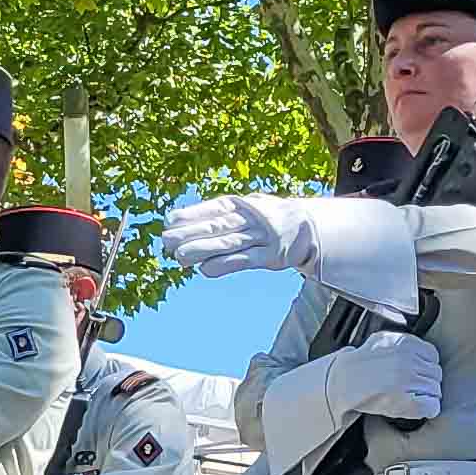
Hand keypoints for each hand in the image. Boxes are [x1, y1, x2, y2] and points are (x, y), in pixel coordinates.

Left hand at [162, 195, 311, 279]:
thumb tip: (185, 224)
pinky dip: (224, 264)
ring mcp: (263, 237)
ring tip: (180, 257)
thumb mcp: (245, 209)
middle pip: (218, 226)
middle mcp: (252, 218)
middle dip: (191, 233)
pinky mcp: (272, 256)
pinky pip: (246, 260)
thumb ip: (220, 217)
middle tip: (167, 241)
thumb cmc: (266, 218)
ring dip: (203, 250)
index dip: (192, 214)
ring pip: (229, 243)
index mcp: (242, 204)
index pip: (214, 209)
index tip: (170, 221)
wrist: (308, 226)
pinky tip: (205, 270)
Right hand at [324, 331, 441, 423]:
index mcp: (405, 344)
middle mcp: (408, 361)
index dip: (427, 366)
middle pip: (436, 374)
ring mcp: (407, 381)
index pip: (433, 356)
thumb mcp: (383, 340)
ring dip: (426, 395)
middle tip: (413, 387)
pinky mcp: (405, 402)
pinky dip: (429, 408)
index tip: (419, 372)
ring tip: (411, 396)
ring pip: (435, 390)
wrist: (342, 382)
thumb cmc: (361, 364)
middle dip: (427, 381)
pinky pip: (432, 406)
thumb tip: (422, 350)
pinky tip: (419, 407)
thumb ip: (405, 342)